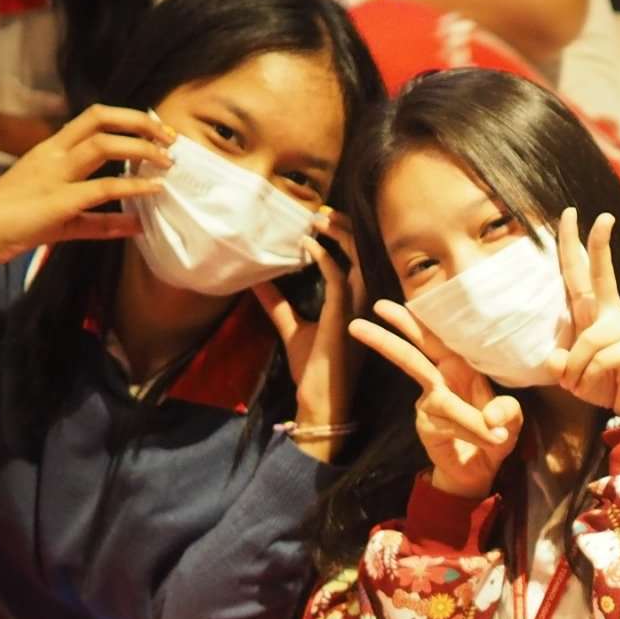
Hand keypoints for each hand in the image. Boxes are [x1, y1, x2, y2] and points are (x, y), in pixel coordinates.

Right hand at [0, 104, 172, 270]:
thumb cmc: (14, 223)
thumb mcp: (65, 220)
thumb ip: (102, 221)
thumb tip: (139, 226)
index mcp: (51, 151)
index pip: (92, 118)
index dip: (128, 119)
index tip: (157, 132)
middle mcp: (52, 154)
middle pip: (99, 119)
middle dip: (140, 123)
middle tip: (171, 139)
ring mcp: (52, 175)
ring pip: (102, 145)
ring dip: (141, 149)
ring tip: (168, 162)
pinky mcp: (56, 201)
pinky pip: (101, 188)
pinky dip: (132, 187)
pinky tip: (154, 190)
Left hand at [255, 208, 362, 457]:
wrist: (319, 404)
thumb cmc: (314, 371)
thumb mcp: (293, 329)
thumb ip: (279, 305)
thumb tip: (255, 282)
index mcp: (356, 305)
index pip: (358, 261)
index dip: (344, 237)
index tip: (320, 222)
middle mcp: (363, 304)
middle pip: (365, 255)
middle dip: (345, 229)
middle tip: (319, 214)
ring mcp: (357, 311)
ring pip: (359, 261)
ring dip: (339, 237)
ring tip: (316, 222)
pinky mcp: (343, 319)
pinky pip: (339, 279)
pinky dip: (323, 258)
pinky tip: (306, 245)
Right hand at [350, 298, 522, 498]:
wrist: (480, 470)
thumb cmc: (495, 433)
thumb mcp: (512, 420)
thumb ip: (508, 412)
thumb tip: (491, 418)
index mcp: (460, 367)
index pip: (436, 338)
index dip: (418, 320)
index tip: (400, 302)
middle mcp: (440, 381)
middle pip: (411, 356)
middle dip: (388, 339)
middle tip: (361, 320)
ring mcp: (429, 404)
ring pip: (446, 402)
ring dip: (473, 420)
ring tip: (496, 435)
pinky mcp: (426, 427)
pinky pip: (452, 426)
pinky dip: (475, 434)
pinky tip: (491, 442)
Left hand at [546, 207, 619, 420]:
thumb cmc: (606, 384)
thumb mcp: (573, 374)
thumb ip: (561, 362)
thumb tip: (555, 358)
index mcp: (596, 313)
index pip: (581, 274)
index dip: (573, 244)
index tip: (569, 214)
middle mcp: (614, 313)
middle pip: (600, 275)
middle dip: (598, 244)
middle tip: (602, 216)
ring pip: (588, 339)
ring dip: (577, 367)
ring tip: (579, 384)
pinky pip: (600, 357)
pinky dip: (590, 376)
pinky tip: (597, 385)